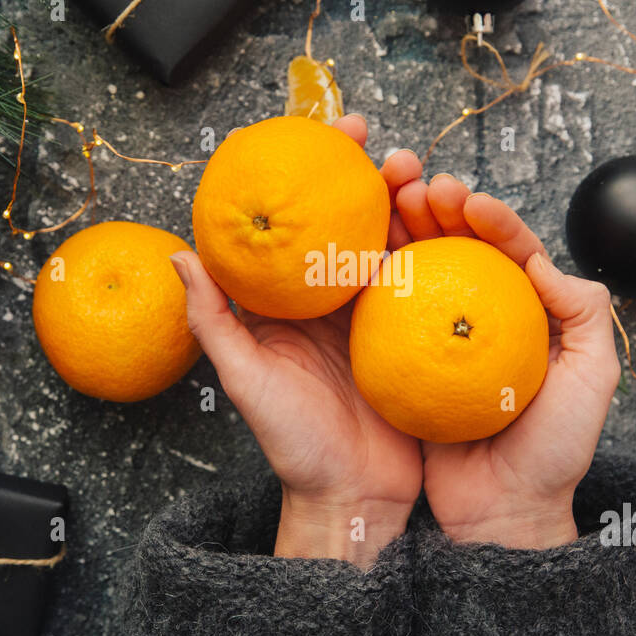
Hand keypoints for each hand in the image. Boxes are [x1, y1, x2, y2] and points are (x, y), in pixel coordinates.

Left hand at [170, 115, 424, 567]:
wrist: (355, 498)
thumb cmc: (294, 447)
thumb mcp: (246, 382)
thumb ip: (214, 321)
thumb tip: (178, 255)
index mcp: (289, 303)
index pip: (296, 225)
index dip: (310, 177)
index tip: (326, 138)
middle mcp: (333, 300)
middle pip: (353, 223)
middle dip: (373, 179)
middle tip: (390, 153)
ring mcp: (378, 316)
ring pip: (396, 243)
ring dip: (414, 206)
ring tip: (429, 182)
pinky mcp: (417, 336)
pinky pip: (430, 284)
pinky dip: (443, 251)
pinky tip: (457, 227)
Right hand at [394, 173, 621, 548]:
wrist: (504, 511)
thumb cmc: (555, 451)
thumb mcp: (593, 379)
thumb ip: (584, 313)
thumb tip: (541, 259)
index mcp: (530, 312)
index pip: (511, 249)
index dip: (491, 218)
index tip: (469, 202)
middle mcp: (483, 316)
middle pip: (459, 246)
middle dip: (437, 206)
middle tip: (416, 184)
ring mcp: (441, 337)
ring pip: (420, 268)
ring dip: (401, 230)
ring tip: (385, 203)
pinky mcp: (405, 361)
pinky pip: (387, 313)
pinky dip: (374, 280)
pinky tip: (360, 257)